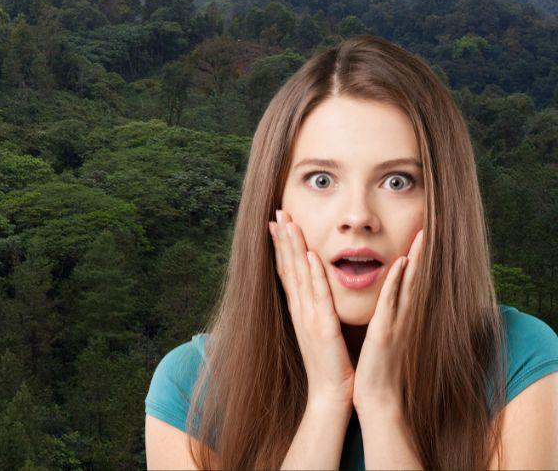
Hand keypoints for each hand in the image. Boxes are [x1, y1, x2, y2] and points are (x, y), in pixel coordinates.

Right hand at [269, 209, 354, 408]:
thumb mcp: (320, 329)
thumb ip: (318, 308)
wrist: (331, 394)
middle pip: (287, 267)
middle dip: (282, 238)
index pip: (286, 270)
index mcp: (299, 309)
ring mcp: (308, 317)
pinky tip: (311, 256)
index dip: (280, 245)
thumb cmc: (331, 363)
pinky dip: (314, 275)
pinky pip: (318, 296)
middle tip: (278, 212)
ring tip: (289, 223)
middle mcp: (299, 309)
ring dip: (293, 248)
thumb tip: (317, 290)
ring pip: (299, 276)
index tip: (276, 222)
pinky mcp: (323, 328)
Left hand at [353, 228, 423, 415]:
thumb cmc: (375, 367)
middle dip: (422, 251)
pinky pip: (392, 302)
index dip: (415, 255)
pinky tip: (402, 263)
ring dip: (415, 258)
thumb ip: (387, 315)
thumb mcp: (382, 334)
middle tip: (432, 224)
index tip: (422, 231)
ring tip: (423, 234)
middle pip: (413, 277)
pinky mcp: (386, 332)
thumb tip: (388, 298)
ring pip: (407, 284)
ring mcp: (396, 323)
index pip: (406, 279)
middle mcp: (401, 316)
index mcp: (396, 315)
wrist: (376, 398)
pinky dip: (398, 282)